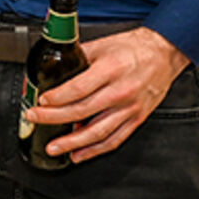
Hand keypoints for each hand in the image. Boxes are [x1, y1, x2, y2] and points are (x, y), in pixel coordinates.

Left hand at [25, 26, 189, 162]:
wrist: (164, 54)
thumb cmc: (134, 48)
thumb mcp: (102, 45)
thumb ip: (78, 56)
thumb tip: (53, 66)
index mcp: (110, 70)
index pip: (79, 88)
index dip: (58, 97)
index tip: (41, 100)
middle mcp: (120, 91)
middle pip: (82, 110)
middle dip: (54, 117)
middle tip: (34, 118)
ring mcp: (130, 108)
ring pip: (98, 131)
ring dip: (73, 142)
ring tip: (54, 147)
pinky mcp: (137, 119)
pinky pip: (115, 139)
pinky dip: (96, 150)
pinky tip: (80, 154)